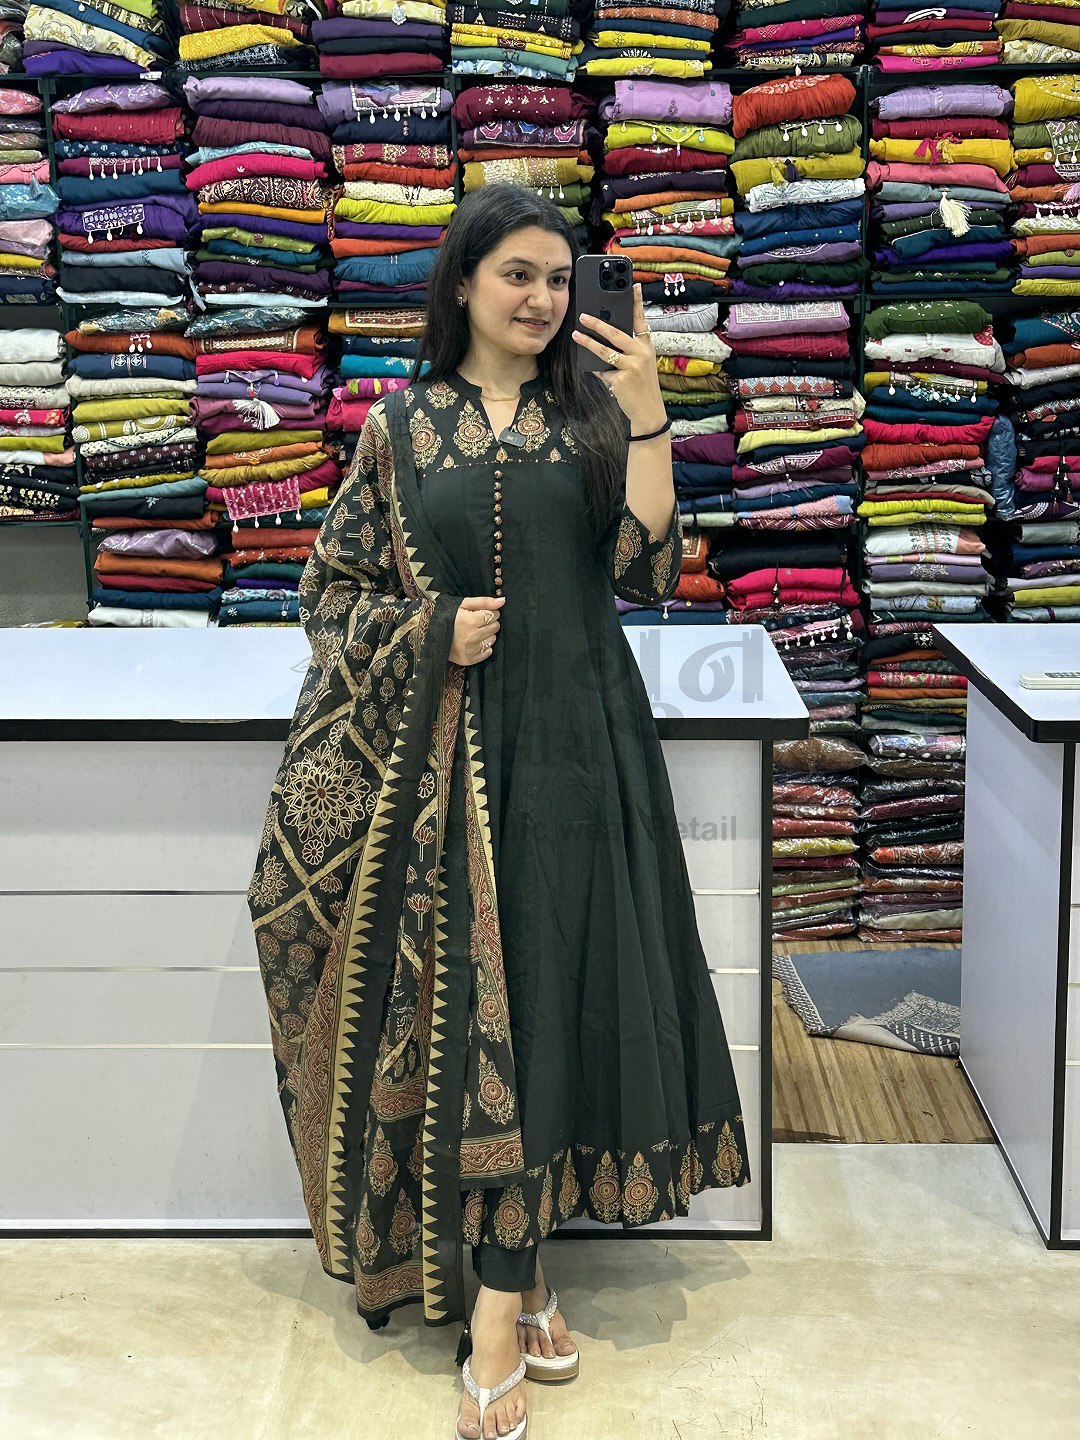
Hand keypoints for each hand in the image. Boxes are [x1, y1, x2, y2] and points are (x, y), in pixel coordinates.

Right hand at [450, 594, 504, 666]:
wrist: (432, 635)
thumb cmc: (448, 617)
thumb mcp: (463, 604)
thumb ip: (484, 601)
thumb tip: (503, 600)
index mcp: (470, 621)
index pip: (494, 615)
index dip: (490, 612)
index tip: (482, 613)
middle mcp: (472, 636)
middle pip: (495, 627)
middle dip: (490, 622)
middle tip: (478, 622)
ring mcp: (471, 650)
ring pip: (493, 639)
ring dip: (487, 634)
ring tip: (475, 632)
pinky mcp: (469, 659)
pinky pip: (487, 652)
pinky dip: (484, 647)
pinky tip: (474, 642)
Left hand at [572, 281, 665, 431]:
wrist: (649, 412)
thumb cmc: (642, 386)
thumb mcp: (640, 365)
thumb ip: (627, 352)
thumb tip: (604, 340)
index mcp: (647, 347)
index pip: (641, 320)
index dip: (637, 303)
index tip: (634, 285)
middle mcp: (642, 354)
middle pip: (617, 334)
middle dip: (598, 323)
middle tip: (583, 315)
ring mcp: (632, 367)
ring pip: (605, 351)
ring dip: (588, 342)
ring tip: (576, 335)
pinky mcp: (621, 380)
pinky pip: (603, 371)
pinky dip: (597, 370)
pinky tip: (593, 369)